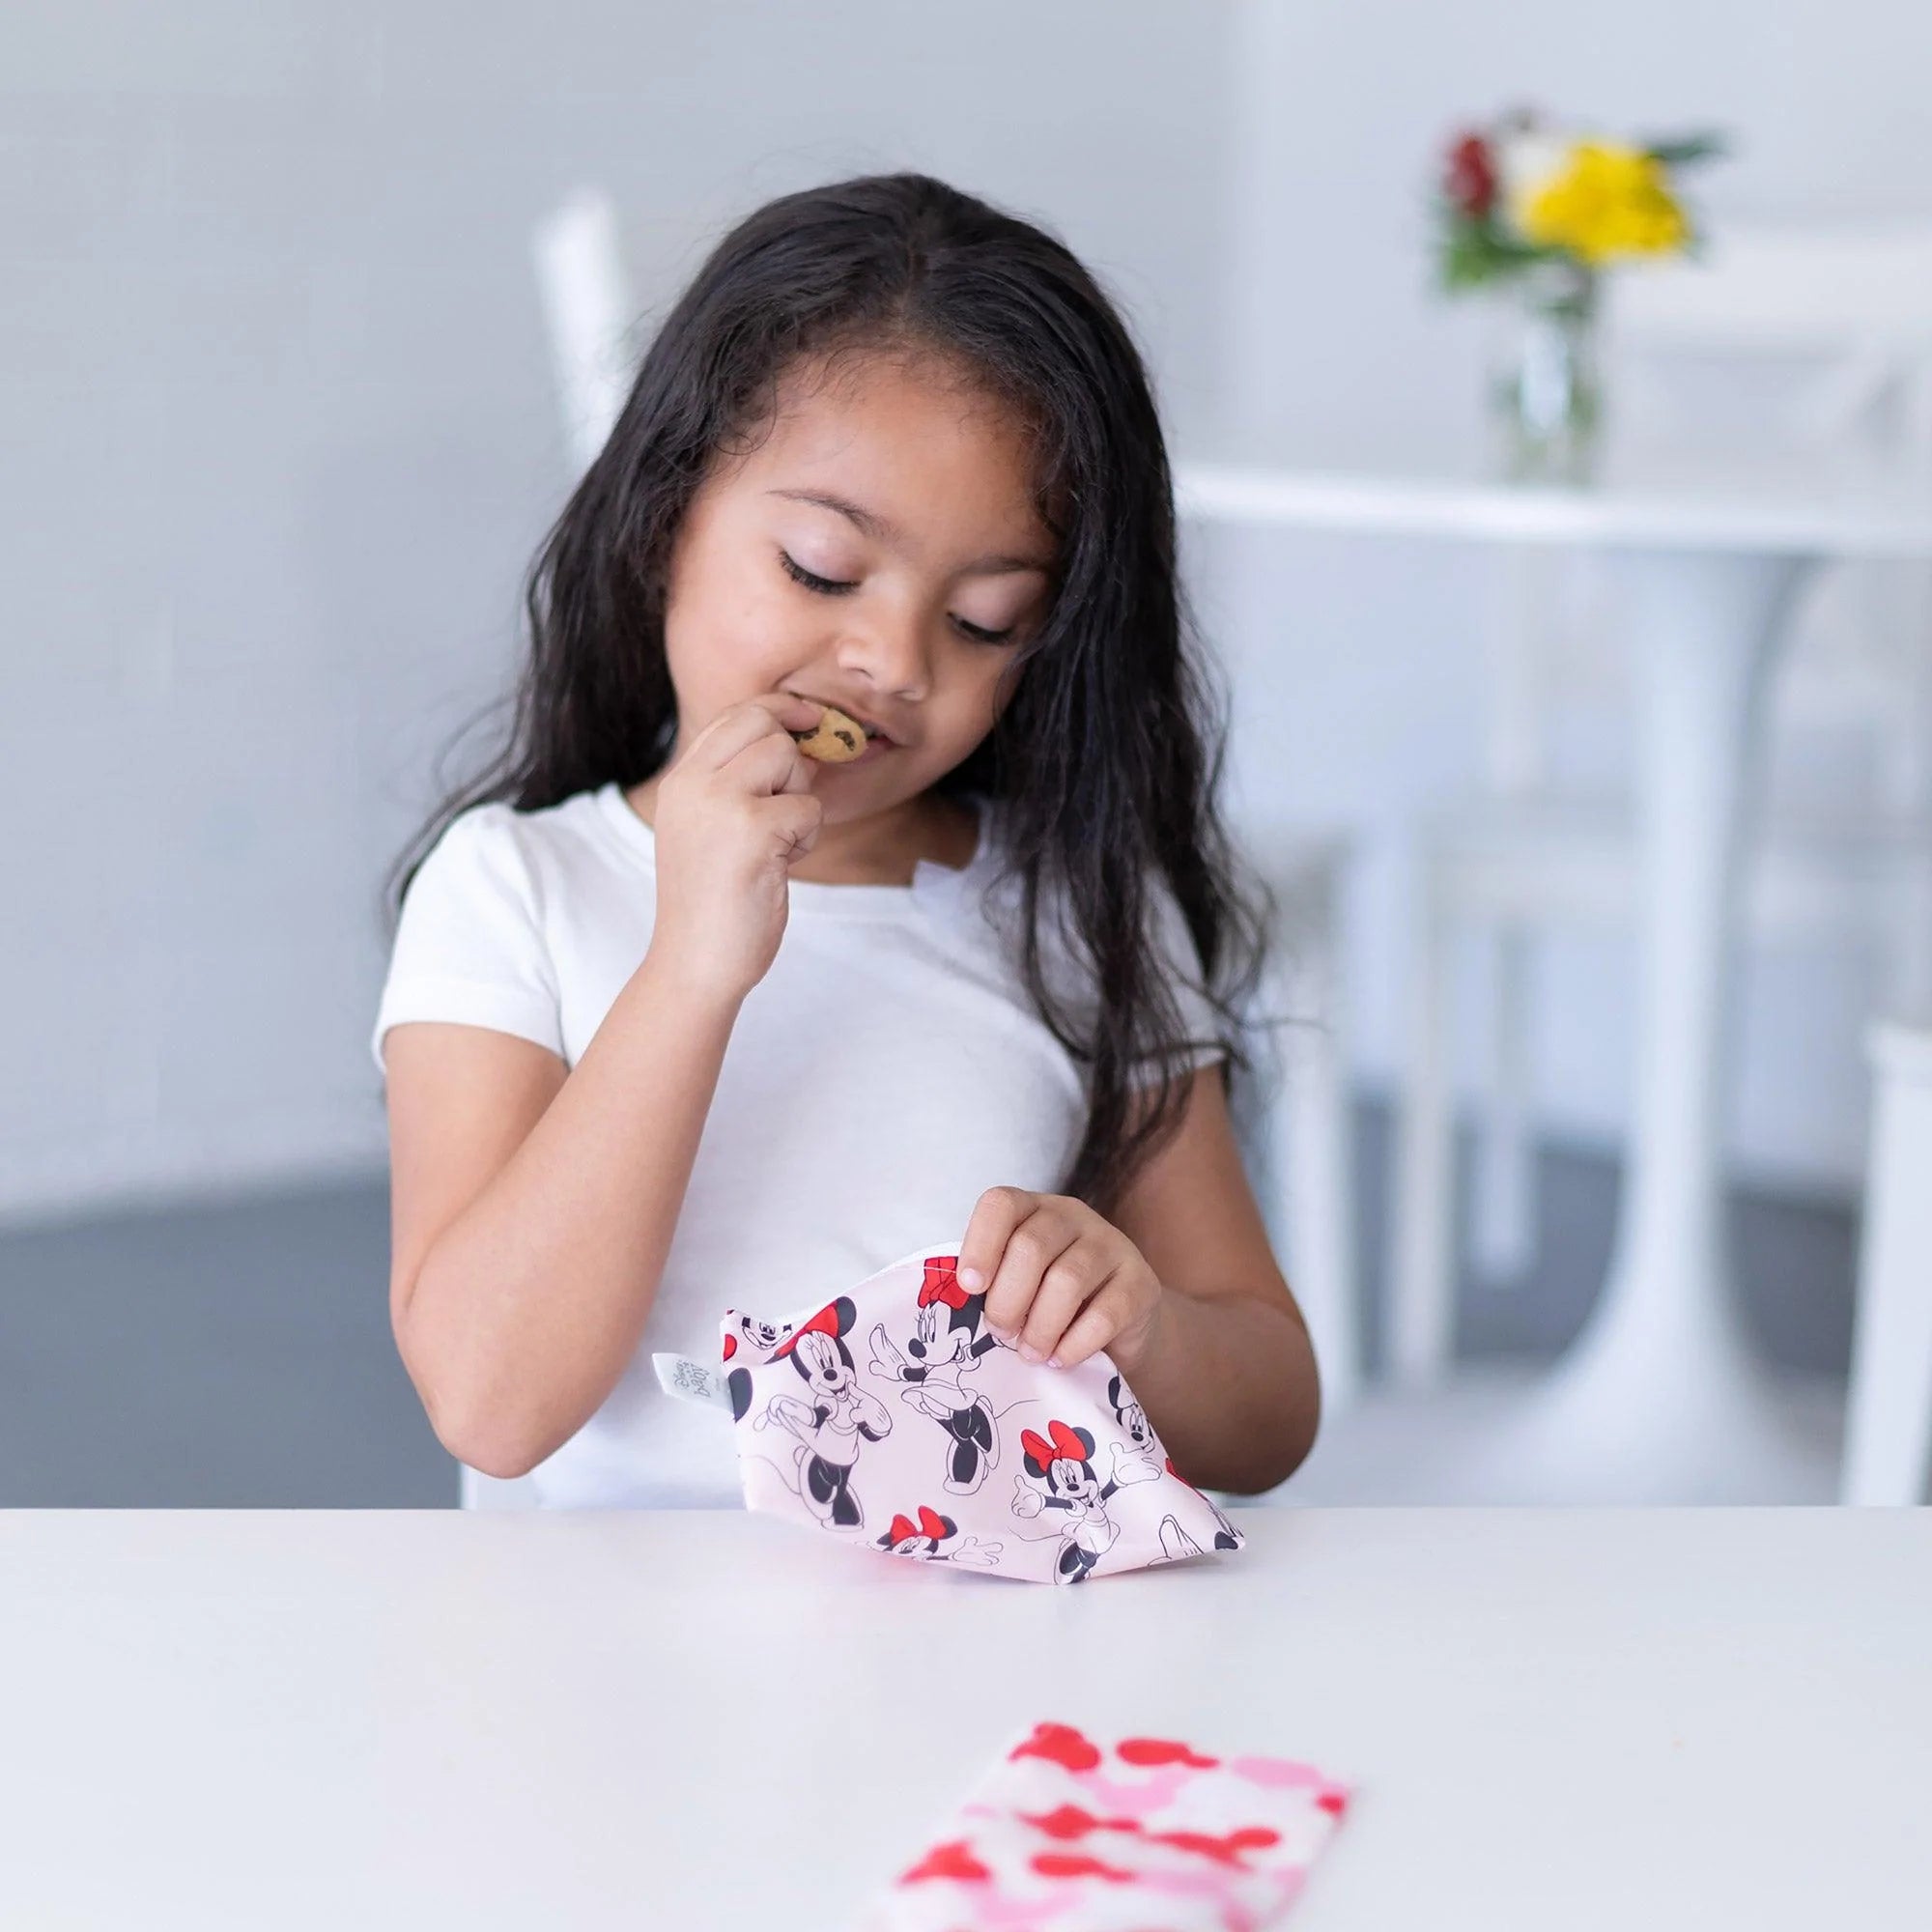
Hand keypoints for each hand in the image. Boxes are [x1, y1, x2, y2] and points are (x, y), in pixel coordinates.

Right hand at [646, 692, 827, 999]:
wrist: (696, 963)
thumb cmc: (714, 903)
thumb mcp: (707, 828)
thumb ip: (734, 782)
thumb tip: (794, 738)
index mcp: (680, 782)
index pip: (735, 714)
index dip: (780, 710)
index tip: (810, 718)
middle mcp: (693, 784)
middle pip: (764, 723)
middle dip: (792, 757)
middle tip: (788, 803)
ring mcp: (720, 803)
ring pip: (788, 758)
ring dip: (800, 800)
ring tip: (777, 844)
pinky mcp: (753, 830)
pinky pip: (809, 807)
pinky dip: (806, 837)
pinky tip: (779, 866)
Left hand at [958, 1188, 1165, 1374]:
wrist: (1120, 1327)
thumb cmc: (1051, 1303)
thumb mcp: (1018, 1284)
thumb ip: (992, 1284)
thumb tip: (959, 1308)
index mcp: (1033, 1209)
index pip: (1001, 1204)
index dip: (979, 1244)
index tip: (970, 1287)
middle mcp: (1072, 1216)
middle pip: (1030, 1247)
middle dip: (1007, 1300)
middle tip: (1001, 1333)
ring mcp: (1112, 1244)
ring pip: (1066, 1280)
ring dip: (1040, 1327)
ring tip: (1031, 1353)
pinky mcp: (1141, 1282)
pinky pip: (1104, 1314)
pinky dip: (1074, 1345)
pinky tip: (1061, 1358)